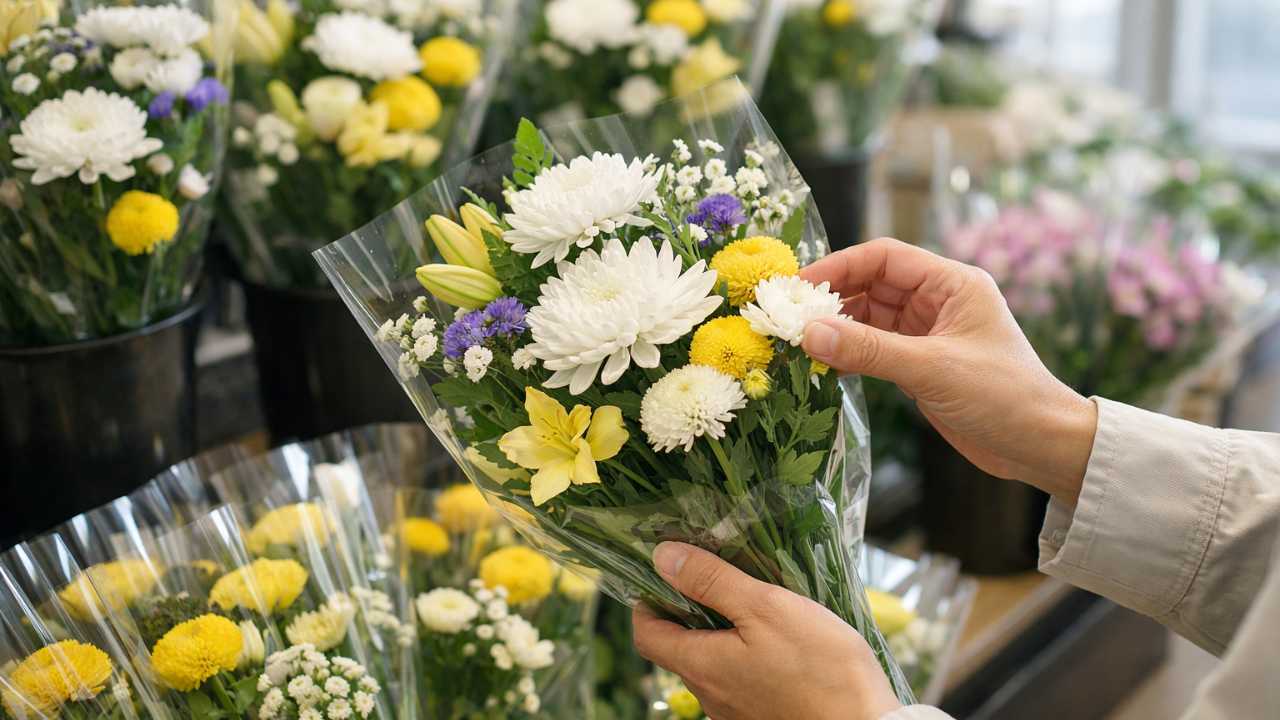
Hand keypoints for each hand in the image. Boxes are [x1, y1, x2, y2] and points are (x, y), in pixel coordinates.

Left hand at [633, 542, 901, 719]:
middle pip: (679, 648)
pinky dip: (744, 652)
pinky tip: (775, 636)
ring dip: (720, 631)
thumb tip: (663, 558)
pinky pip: (739, 678)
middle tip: (713, 575)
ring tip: (749, 600)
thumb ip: (711, 582)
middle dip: (687, 610)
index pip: (647, 634)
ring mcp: (735, 711)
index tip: (664, 573)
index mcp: (702, 666)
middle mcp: (710, 695)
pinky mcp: (762, 715)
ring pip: (712, 663)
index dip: (647, 601)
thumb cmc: (820, 668)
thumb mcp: (765, 607)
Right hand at [800, 238, 1096, 505]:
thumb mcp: (932, 369)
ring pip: (869, 318)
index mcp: (952, 283)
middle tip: (789, 317)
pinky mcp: (921, 364)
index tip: (800, 285)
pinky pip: (874, 348)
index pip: (884, 257)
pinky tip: (823, 366)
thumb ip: (869, 350)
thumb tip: (810, 333)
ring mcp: (928, 333)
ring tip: (798, 343)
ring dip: (836, 329)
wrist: (1041, 446)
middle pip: (871, 285)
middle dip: (831, 299)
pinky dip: (848, 354)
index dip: (839, 266)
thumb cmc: (1004, 397)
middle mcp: (938, 302)